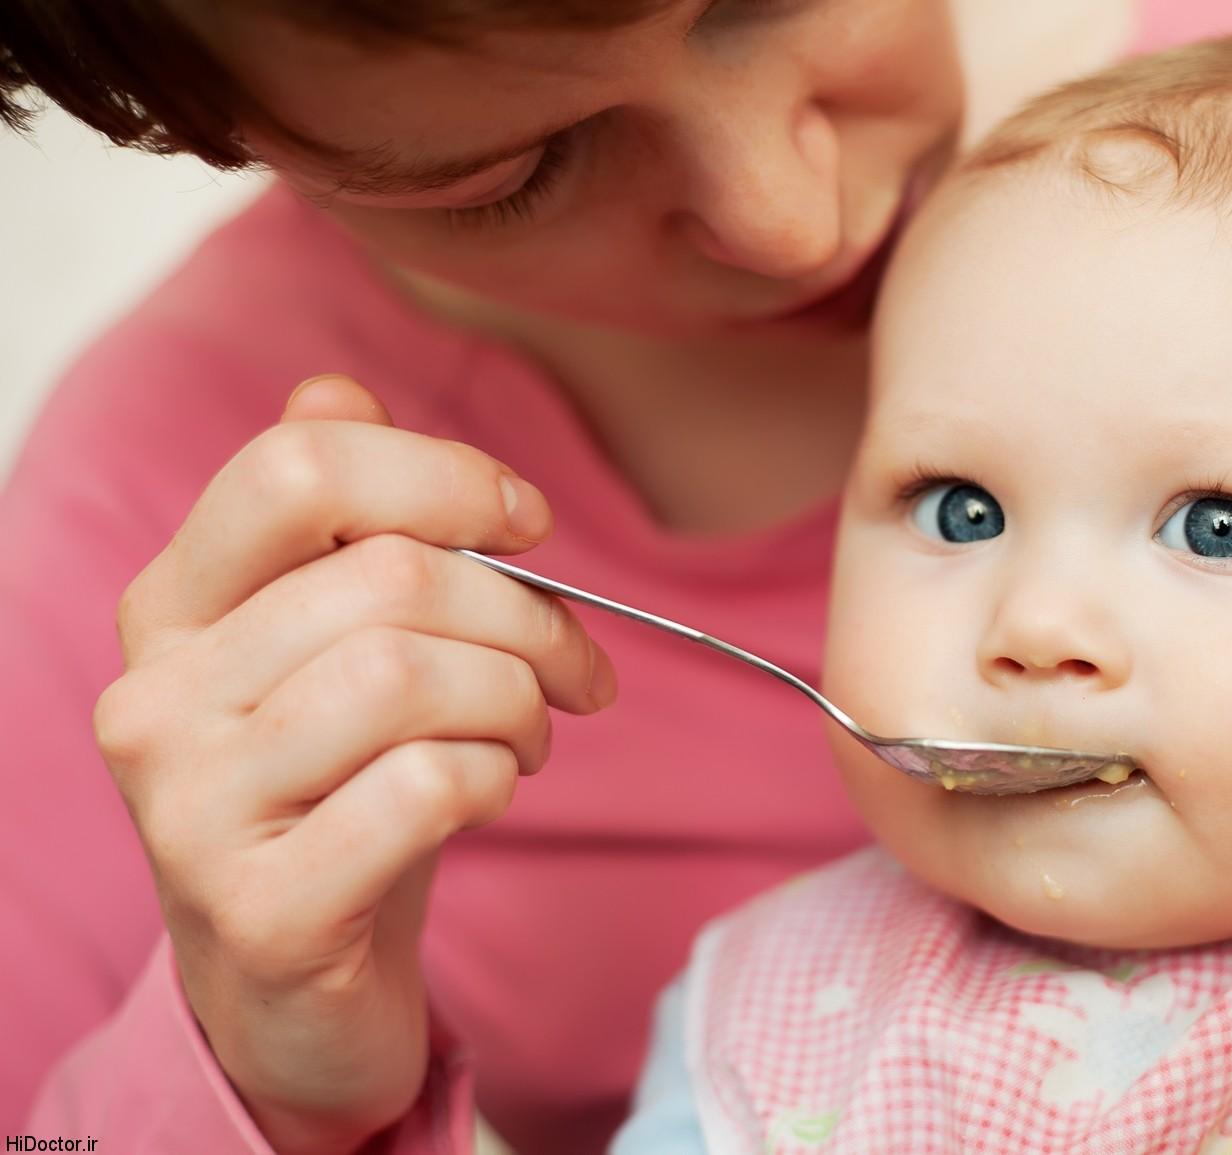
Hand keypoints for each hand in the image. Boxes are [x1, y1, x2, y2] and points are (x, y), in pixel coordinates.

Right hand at [92, 376, 613, 1154]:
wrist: (289, 989)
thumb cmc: (336, 792)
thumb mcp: (329, 651)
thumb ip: (334, 525)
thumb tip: (338, 394)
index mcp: (175, 607)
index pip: (301, 469)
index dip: (446, 475)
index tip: (529, 525)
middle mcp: (156, 696)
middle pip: (392, 577)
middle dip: (529, 615)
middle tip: (576, 670)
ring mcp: (193, 809)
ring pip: (410, 677)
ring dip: (518, 702)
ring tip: (530, 736)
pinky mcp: (262, 908)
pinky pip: (425, 788)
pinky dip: (494, 778)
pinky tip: (489, 793)